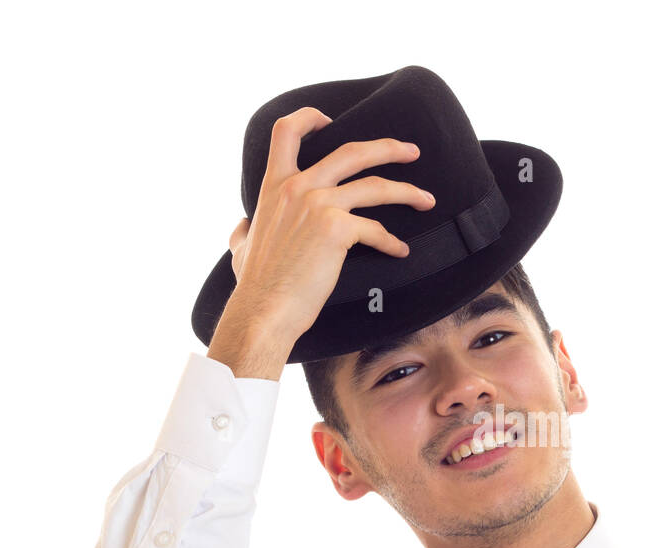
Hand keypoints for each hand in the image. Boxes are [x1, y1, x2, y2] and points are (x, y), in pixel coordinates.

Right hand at [218, 106, 435, 346]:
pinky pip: (376, 230)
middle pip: (351, 151)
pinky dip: (391, 242)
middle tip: (411, 151)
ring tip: (426, 200)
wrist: (264, 309)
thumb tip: (244, 225)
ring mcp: (318, 205)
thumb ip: (244, 230)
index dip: (309, 117)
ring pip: (375, 186)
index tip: (330, 119)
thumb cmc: (255, 285)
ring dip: (407, 191)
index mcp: (274, 186)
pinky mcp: (337, 229)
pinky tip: (400, 251)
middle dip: (387, 147)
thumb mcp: (240, 248)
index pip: (285, 131)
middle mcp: (297, 187)